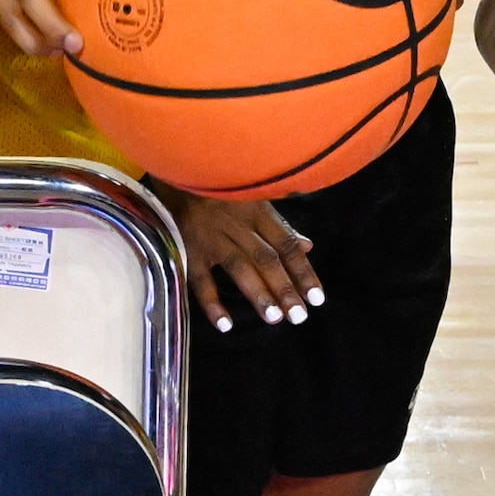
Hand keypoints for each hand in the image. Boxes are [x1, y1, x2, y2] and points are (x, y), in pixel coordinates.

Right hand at [174, 190, 317, 330]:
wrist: (177, 171)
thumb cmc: (219, 190)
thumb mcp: (253, 200)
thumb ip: (279, 226)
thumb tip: (308, 247)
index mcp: (257, 211)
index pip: (286, 245)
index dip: (303, 272)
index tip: (317, 299)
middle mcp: (237, 224)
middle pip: (266, 258)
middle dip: (284, 288)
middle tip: (299, 316)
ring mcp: (211, 236)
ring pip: (239, 266)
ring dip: (258, 293)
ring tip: (274, 318)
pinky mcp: (187, 248)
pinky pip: (200, 279)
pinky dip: (212, 302)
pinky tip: (226, 325)